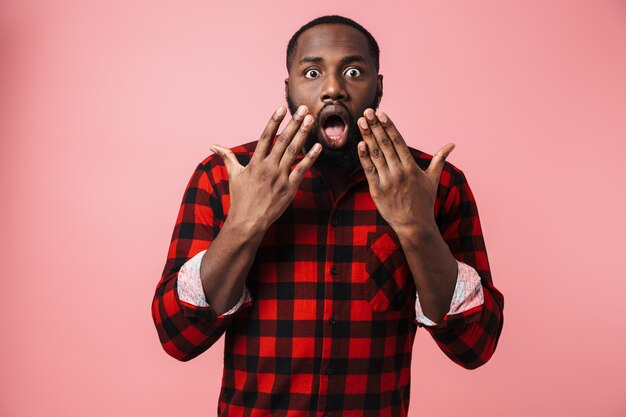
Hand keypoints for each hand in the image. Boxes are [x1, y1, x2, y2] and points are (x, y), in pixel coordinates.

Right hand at [210, 105, 320, 233]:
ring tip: (310, 120)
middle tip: (303, 109)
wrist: (248, 222)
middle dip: (294, 123)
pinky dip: (311, 158)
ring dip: (303, 134)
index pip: (265, 137)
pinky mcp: (289, 188)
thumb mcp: (233, 175)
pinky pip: (302, 170)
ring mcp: (280, 178)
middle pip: (283, 141)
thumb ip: (227, 157)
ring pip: (294, 152)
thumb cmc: (240, 198)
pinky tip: (318, 146)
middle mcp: (268, 168)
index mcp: (255, 163)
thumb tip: (212, 146)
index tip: (282, 108)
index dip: (274, 122)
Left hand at [356, 108, 454, 235]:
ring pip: (375, 154)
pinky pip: (368, 171)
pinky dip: (363, 157)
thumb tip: (452, 144)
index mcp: (411, 167)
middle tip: (367, 111)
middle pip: (385, 144)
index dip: (389, 126)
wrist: (414, 225)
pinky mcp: (376, 190)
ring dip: (367, 137)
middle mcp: (399, 172)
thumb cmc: (424, 201)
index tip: (382, 114)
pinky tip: (359, 144)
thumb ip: (439, 159)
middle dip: (375, 126)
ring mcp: (387, 181)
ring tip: (361, 122)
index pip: (398, 141)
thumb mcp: (433, 179)